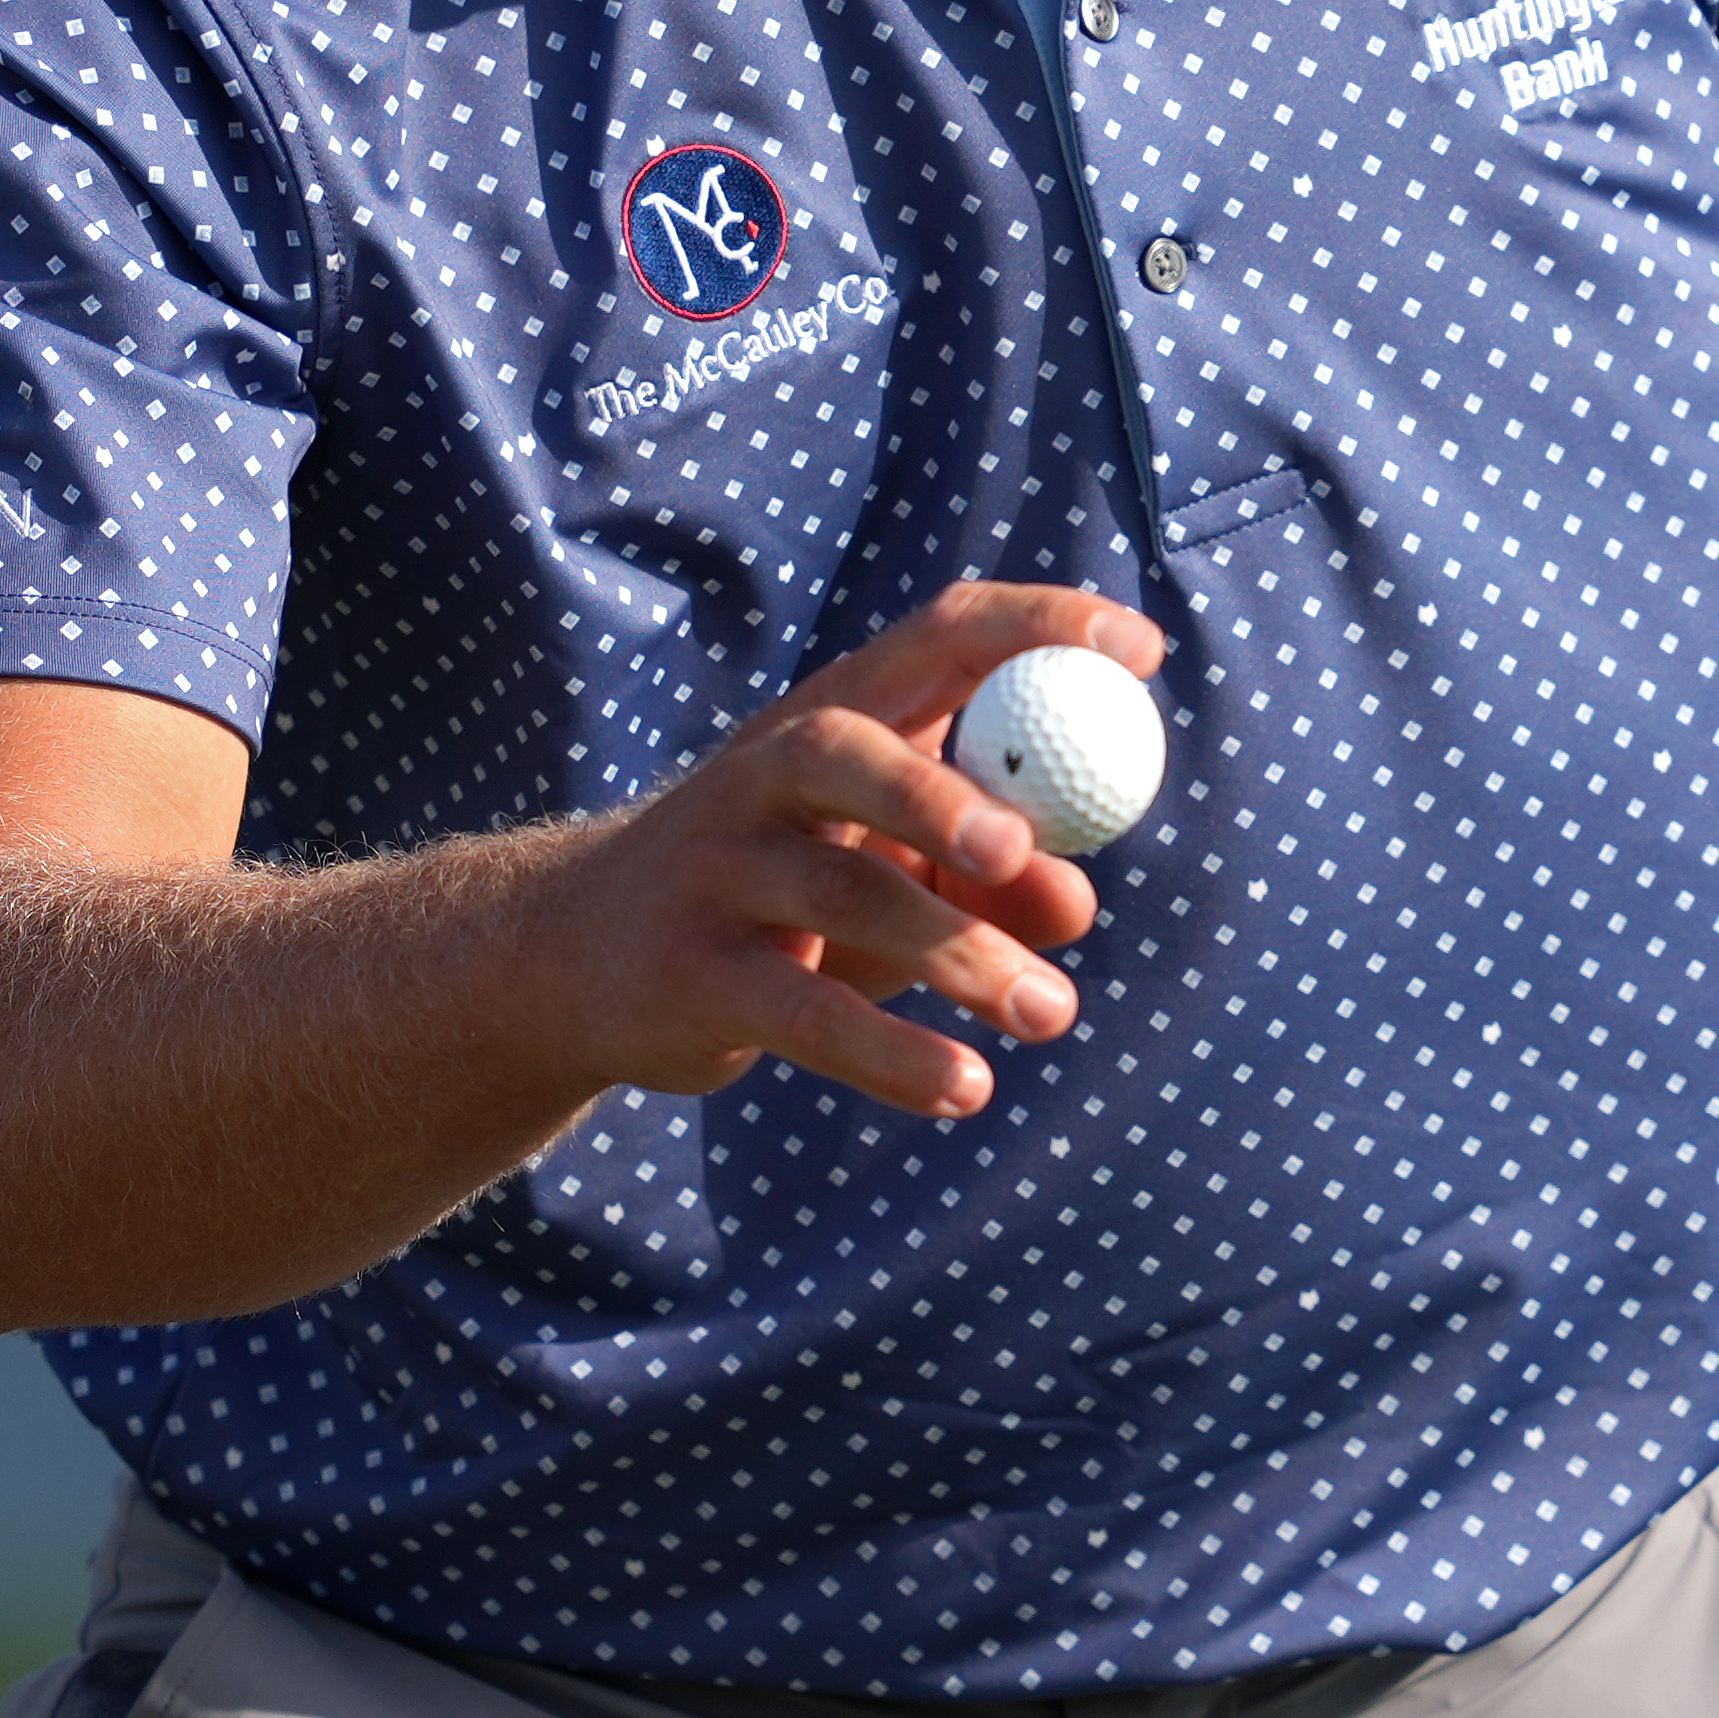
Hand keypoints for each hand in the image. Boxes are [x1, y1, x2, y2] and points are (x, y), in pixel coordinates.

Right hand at [559, 584, 1163, 1117]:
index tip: (1139, 648)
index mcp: (834, 716)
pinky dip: (893, 1055)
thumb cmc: (778, 894)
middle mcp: (764, 774)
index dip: (1036, 627)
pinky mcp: (692, 974)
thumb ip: (987, 875)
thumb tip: (1078, 902)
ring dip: (961, 958)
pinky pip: (804, 1015)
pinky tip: (965, 1090)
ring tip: (1054, 1013)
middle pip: (848, 757)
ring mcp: (716, 870)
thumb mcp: (887, 868)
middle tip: (1020, 848)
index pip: (936, 636)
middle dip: (935, 793)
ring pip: (844, 899)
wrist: (579, 958)